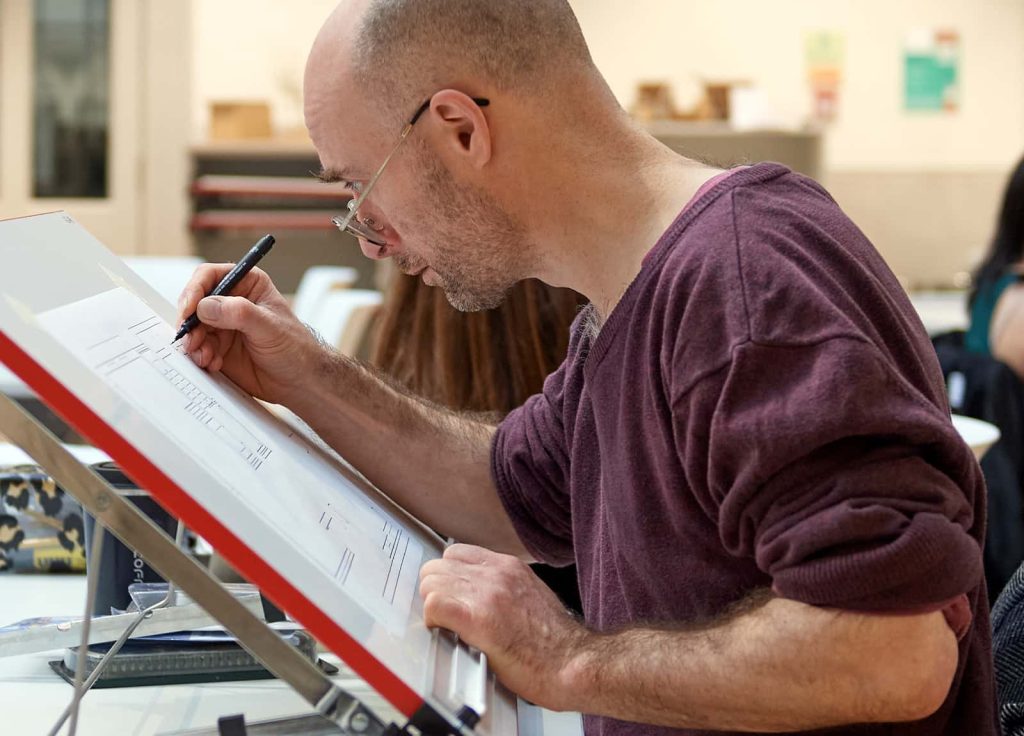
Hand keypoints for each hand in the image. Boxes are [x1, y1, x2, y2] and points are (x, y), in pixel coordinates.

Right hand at [176, 264, 321, 404]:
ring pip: (193, 328)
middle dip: (190, 322)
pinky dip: (200, 356)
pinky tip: (214, 364)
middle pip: (195, 303)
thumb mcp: (270, 326)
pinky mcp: (218, 347)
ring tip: (207, 357)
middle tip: (193, 341)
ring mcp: (223, 325)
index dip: (195, 290)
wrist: (300, 381)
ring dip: (194, 343)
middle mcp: (231, 302)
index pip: (210, 276)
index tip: (189, 310)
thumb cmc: (295, 348)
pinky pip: (198, 348)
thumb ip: (239, 313)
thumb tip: (206, 306)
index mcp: (247, 284)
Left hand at [419, 544, 587, 710]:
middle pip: (438, 566)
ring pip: (431, 583)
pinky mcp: (479, 619)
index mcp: (509, 567)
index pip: (456, 553)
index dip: (446, 577)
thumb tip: (479, 596)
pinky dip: (432, 620)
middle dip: (435, 591)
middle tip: (442, 615)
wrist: (575, 664)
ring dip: (432, 606)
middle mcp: (497, 574)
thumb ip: (504, 589)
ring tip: (444, 625)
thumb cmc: (557, 643)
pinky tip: (445, 633)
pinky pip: (434, 605)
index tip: (447, 595)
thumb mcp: (532, 597)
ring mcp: (487, 594)